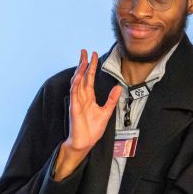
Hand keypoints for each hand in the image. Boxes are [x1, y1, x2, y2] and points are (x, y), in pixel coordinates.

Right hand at [53, 50, 121, 180]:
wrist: (85, 142)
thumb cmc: (93, 129)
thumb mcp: (106, 112)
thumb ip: (111, 99)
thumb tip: (119, 88)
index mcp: (89, 98)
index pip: (89, 78)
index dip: (91, 67)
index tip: (94, 55)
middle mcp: (82, 97)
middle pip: (82, 76)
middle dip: (83, 64)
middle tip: (85, 51)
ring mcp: (77, 101)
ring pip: (77, 82)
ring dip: (79, 70)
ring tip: (83, 59)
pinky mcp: (74, 107)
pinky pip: (74, 92)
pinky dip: (76, 83)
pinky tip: (78, 75)